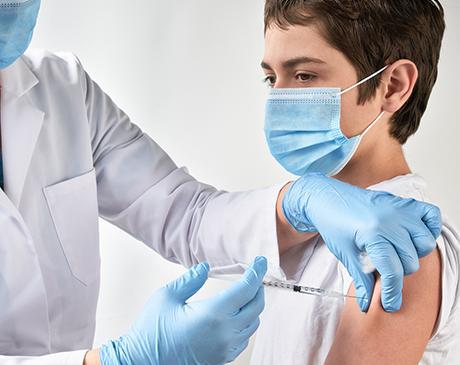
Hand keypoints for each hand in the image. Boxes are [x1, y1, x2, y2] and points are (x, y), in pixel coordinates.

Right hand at [99, 257, 266, 364]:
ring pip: (253, 323)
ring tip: (245, 293)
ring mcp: (225, 348)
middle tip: (254, 274)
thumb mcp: (166, 297)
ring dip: (253, 305)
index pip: (246, 289)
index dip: (257, 272)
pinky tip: (236, 315)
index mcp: (213, 314)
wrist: (141, 363)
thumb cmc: (151, 331)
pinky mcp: (222, 359)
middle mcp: (225, 333)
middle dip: (258, 287)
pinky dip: (247, 323)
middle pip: (256, 306)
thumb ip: (190, 280)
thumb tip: (205, 268)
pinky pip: (245, 338)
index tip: (261, 261)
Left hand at [282, 173, 441, 311]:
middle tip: (383, 270)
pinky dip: (428, 229)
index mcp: (373, 234)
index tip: (390, 305)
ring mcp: (399, 209)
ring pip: (424, 243)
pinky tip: (412, 237)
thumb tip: (367, 304)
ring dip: (414, 254)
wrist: (326, 199)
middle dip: (398, 273)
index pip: (393, 272)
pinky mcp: (403, 202)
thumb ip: (361, 280)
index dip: (392, 294)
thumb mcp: (346, 254)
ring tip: (396, 254)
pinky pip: (431, 216)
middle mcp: (390, 221)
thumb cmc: (333, 224)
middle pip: (411, 261)